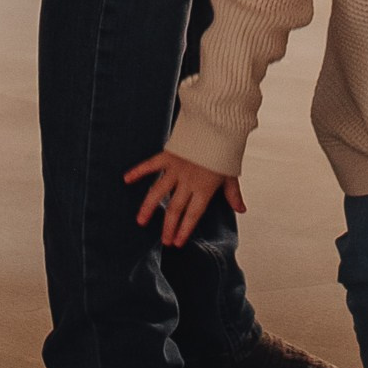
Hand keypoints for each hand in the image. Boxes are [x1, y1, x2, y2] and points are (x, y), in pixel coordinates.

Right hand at [127, 148, 243, 248]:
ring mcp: (176, 169)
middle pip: (175, 208)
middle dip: (168, 226)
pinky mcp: (168, 155)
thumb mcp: (231, 174)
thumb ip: (233, 194)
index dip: (184, 229)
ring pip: (158, 192)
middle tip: (163, 241)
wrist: (218, 125)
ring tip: (140, 221)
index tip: (176, 242)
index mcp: (204, 188)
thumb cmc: (225, 150)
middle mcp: (188, 181)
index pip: (192, 214)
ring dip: (148, 207)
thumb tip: (241, 210)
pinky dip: (138, 171)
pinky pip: (151, 165)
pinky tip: (126, 179)